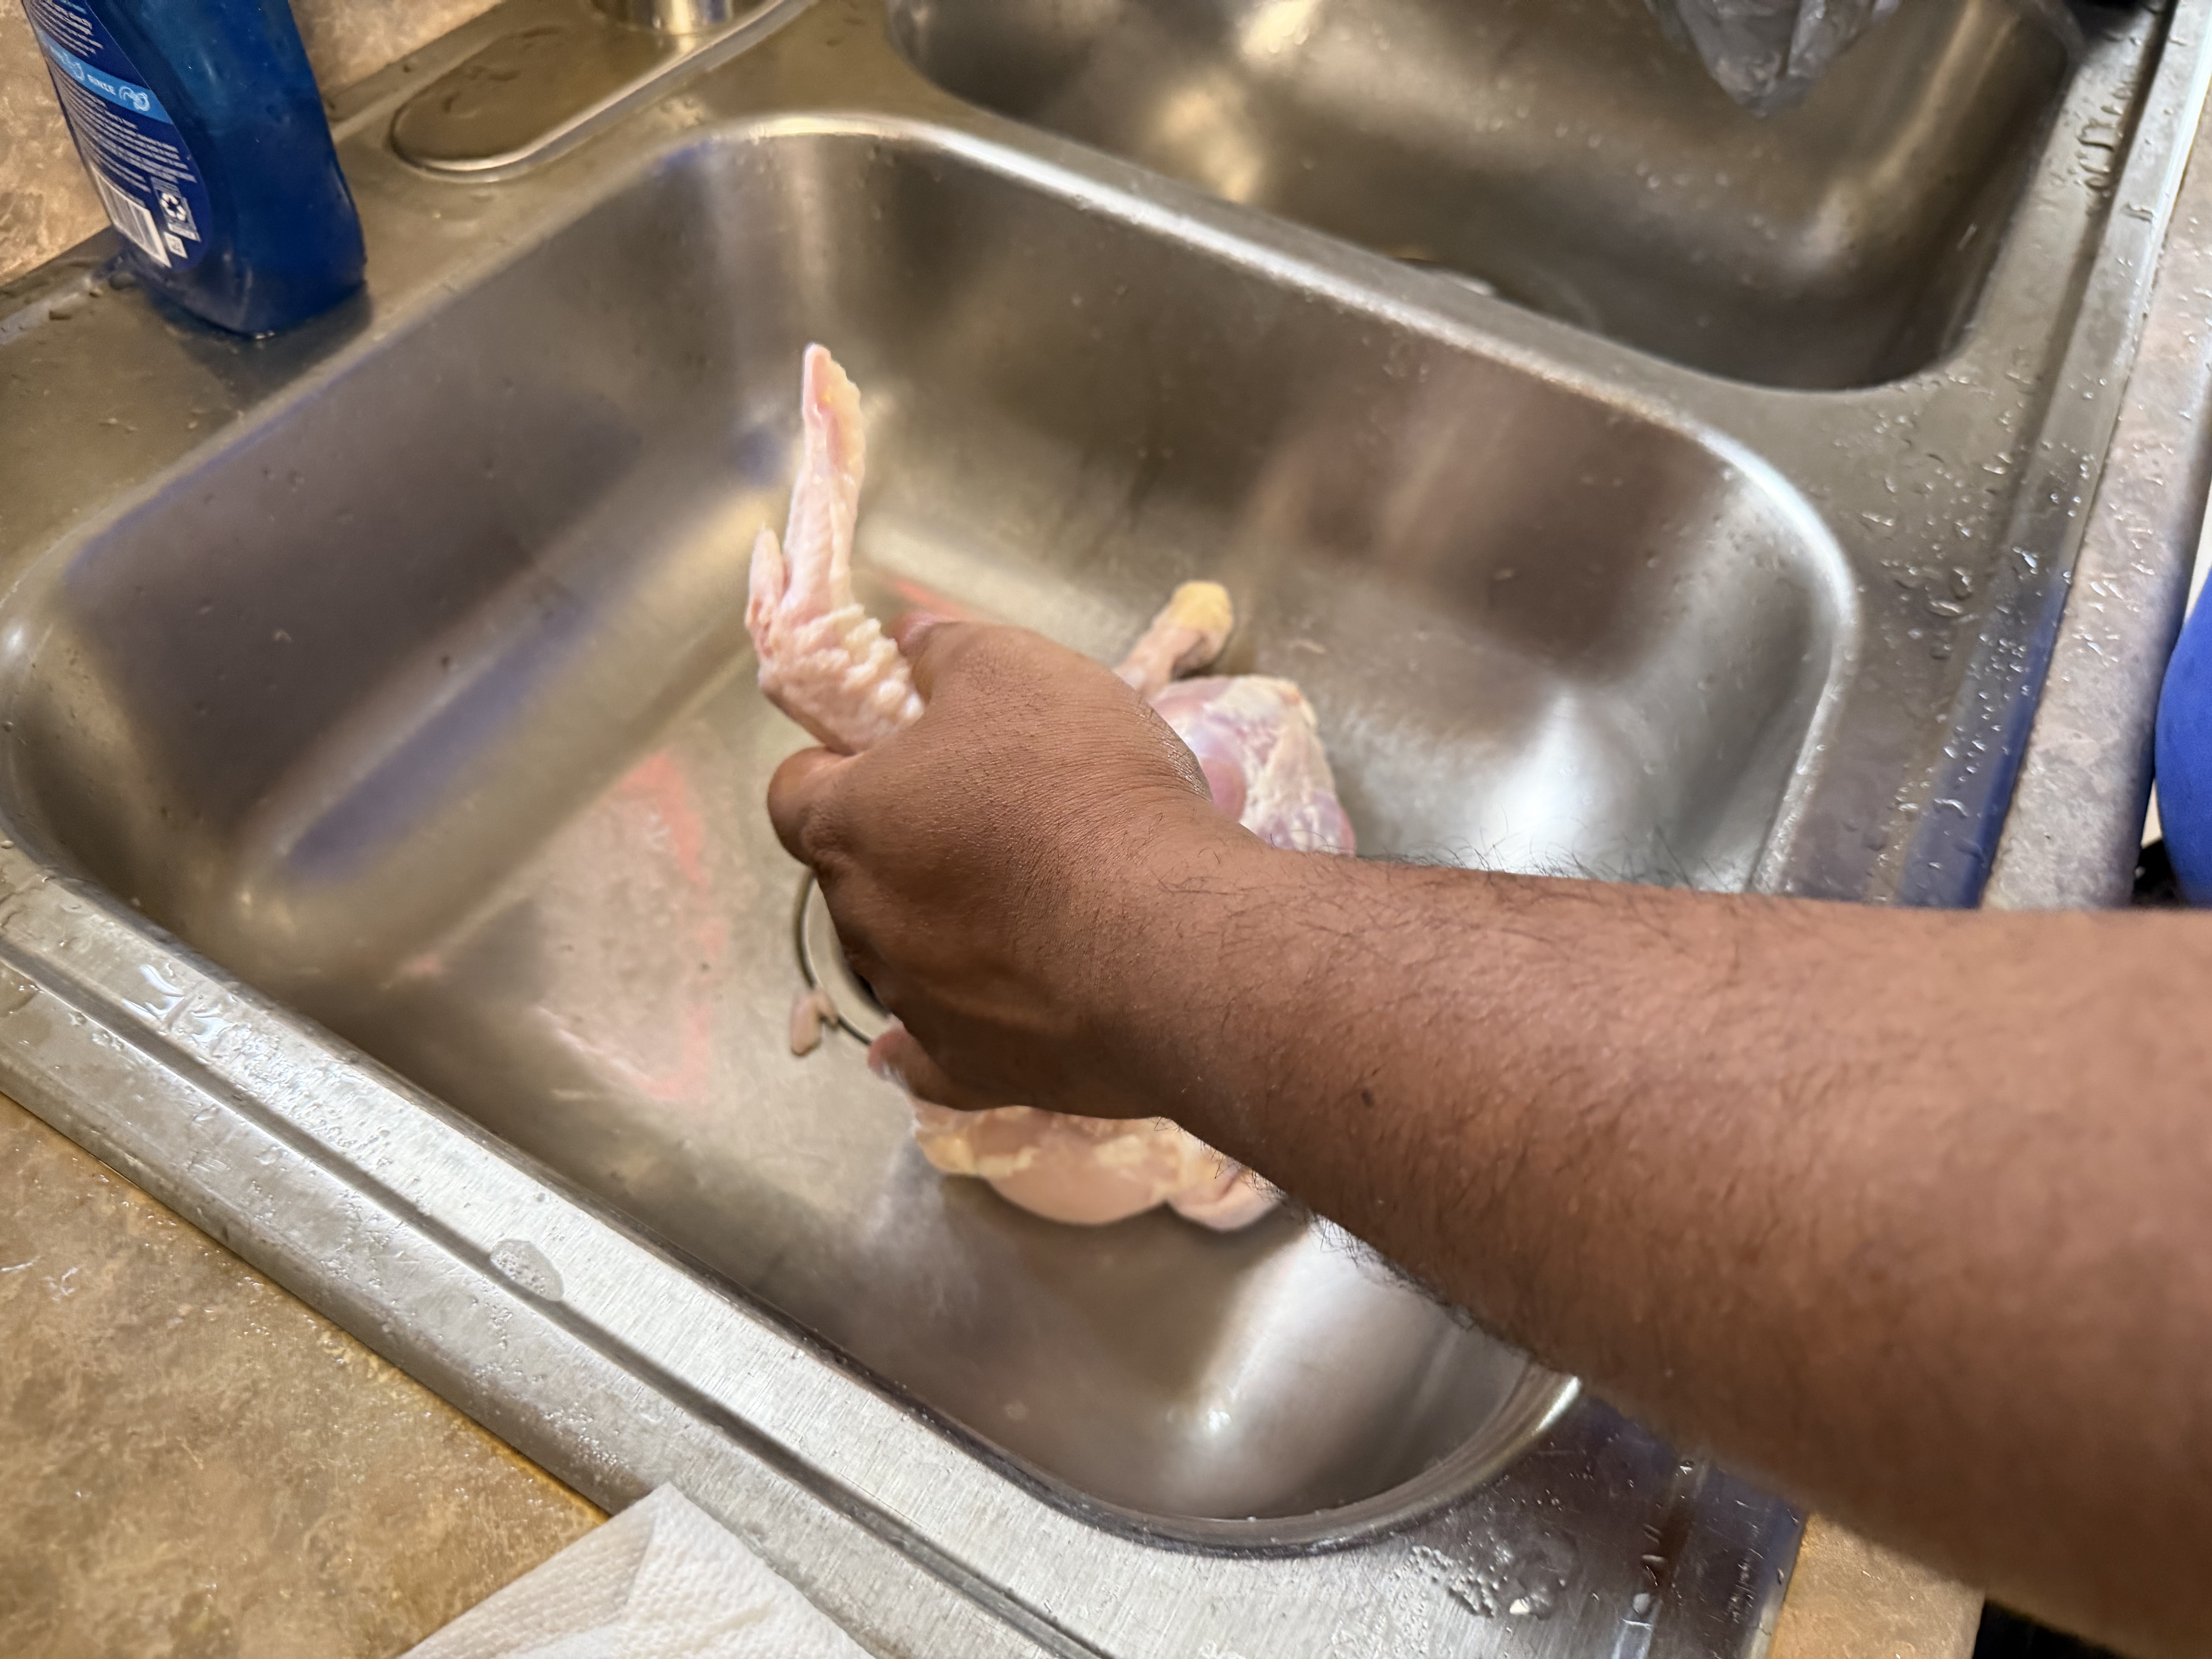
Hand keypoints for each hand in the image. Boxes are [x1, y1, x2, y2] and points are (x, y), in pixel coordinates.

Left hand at [766, 620, 1256, 1116]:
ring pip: (903, 961)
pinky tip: (986, 1014)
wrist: (1173, 942)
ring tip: (1032, 905)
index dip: (836, 767)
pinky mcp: (976, 1071)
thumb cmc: (1083, 790)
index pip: (794, 793)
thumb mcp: (1017, 669)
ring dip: (944, 931)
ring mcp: (917, 1007)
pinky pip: (935, 1057)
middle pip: (856, 877)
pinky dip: (952, 1034)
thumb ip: (948, 650)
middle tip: (992, 820)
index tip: (893, 756)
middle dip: (905, 847)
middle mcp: (866, 923)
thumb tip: (911, 646)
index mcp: (853, 824)